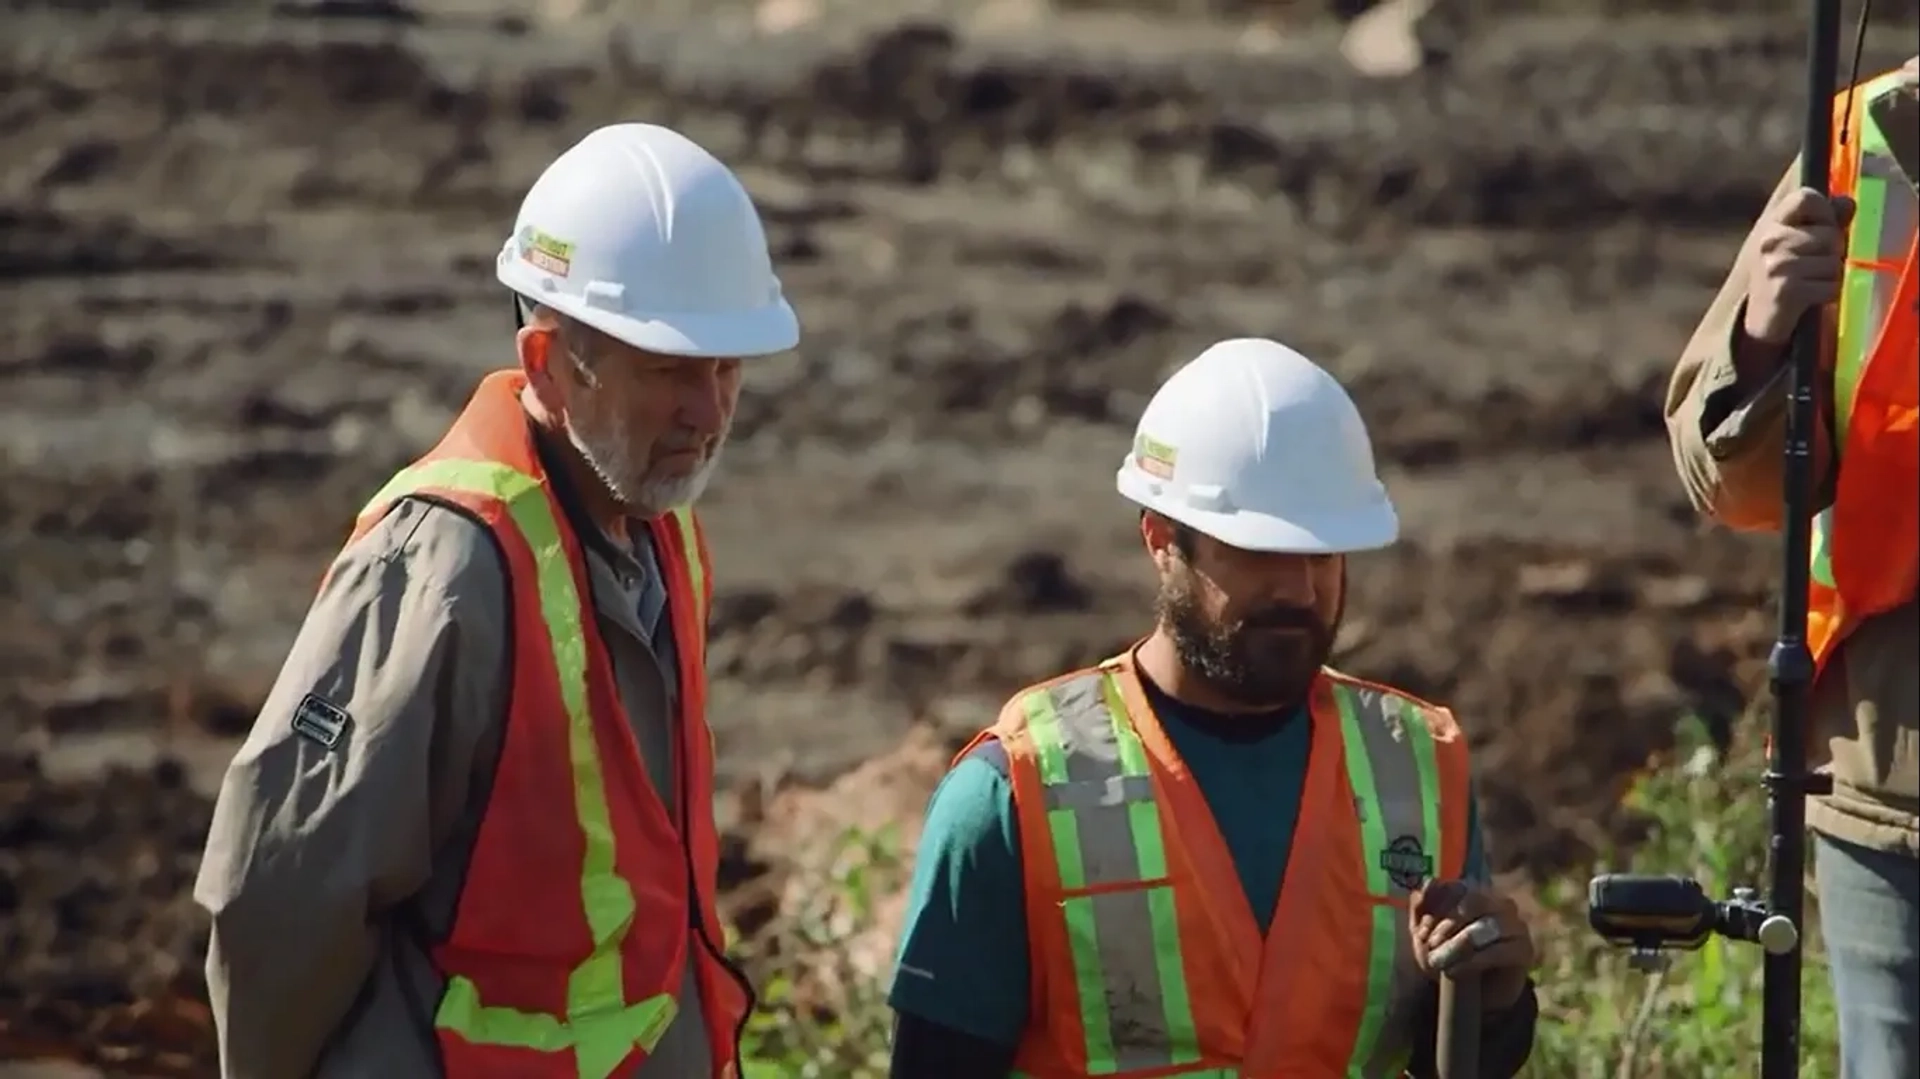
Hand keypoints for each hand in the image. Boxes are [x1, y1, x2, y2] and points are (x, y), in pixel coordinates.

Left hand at [1409, 880, 1535, 1011]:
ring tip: (1438, 961)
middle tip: (1431, 946)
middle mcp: (1499, 902)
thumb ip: (1421, 908)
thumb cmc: (1447, 955)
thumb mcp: (1425, 933)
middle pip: (1473, 902)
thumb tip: (1425, 885)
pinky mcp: (1524, 950)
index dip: (1436, 907)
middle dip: (1447, 925)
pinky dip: (1472, 961)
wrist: (1472, 994)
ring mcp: (1515, 924)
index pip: (1456, 887)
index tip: (1421, 932)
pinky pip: (1499, 950)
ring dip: (1458, 944)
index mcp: (1475, 892)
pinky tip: (1454, 971)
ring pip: (1486, 926)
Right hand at [1741, 186, 1855, 347]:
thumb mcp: (1798, 242)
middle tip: (1814, 267)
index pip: (1806, 197)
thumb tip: (1848, 202)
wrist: (1760, 320)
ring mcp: (1776, 265)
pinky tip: (1811, 299)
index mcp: (1771, 224)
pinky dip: (1829, 295)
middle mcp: (1770, 241)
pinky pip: (1831, 286)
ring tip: (1811, 283)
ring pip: (1833, 262)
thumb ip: (1825, 221)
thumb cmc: (1784, 276)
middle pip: (1830, 235)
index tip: (1821, 228)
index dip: (1825, 212)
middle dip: (1832, 253)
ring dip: (1831, 276)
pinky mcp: (1786, 290)